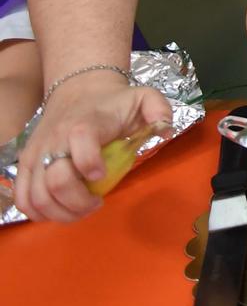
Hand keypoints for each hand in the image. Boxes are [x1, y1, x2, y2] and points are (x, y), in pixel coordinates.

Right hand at [14, 70, 170, 221]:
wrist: (79, 93)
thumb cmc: (114, 103)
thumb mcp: (144, 97)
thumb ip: (159, 110)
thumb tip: (165, 130)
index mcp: (85, 123)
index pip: (80, 140)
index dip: (90, 162)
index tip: (102, 175)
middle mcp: (55, 140)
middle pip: (56, 181)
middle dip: (79, 201)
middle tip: (96, 203)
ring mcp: (37, 155)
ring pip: (37, 196)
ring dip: (61, 212)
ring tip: (82, 208)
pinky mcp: (26, 167)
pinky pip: (22, 199)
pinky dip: (39, 212)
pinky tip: (61, 209)